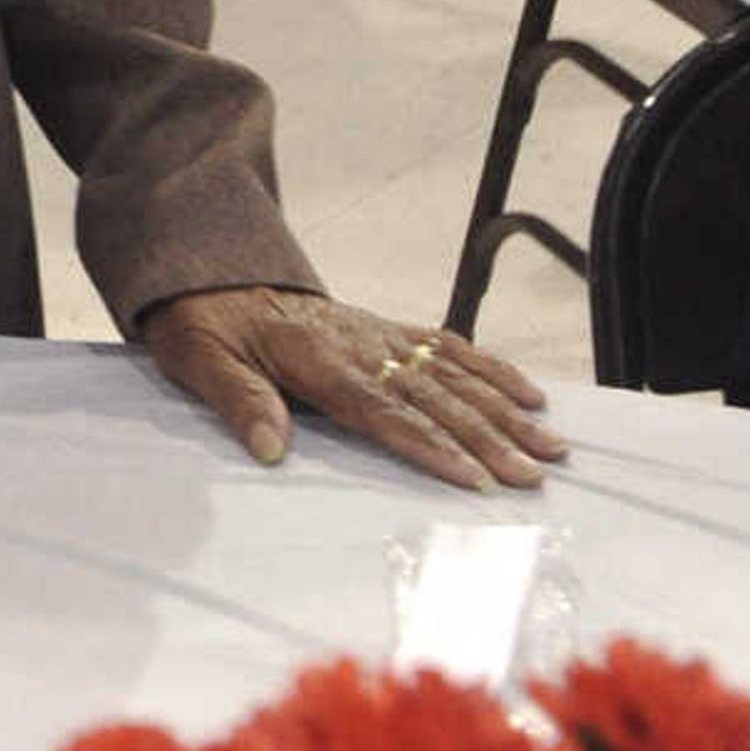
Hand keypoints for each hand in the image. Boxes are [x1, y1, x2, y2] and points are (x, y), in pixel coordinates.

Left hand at [142, 285, 563, 492]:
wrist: (208, 273)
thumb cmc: (202, 323)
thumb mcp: (198, 358)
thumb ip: (237, 399)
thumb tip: (269, 447)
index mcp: (315, 359)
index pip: (381, 409)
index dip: (429, 444)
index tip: (473, 477)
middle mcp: (358, 345)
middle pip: (431, 397)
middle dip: (486, 438)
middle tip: (534, 475)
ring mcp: (378, 335)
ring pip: (452, 375)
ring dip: (504, 410)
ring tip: (551, 444)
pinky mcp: (386, 329)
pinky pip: (447, 346)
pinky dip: (492, 369)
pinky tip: (530, 393)